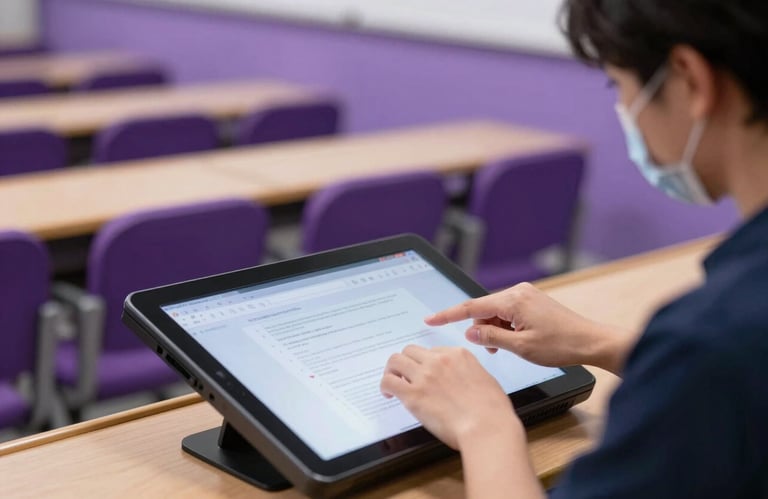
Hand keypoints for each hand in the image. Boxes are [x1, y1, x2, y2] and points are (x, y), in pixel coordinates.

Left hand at [380, 345, 521, 449]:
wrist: (487, 427)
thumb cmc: (492, 410)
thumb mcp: (484, 379)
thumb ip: (467, 374)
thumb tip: (458, 381)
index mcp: (458, 355)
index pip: (432, 351)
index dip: (425, 363)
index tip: (424, 373)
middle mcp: (439, 360)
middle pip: (411, 351)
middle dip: (406, 363)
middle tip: (405, 376)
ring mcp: (424, 376)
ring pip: (396, 361)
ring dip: (392, 371)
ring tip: (393, 383)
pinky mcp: (413, 394)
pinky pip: (389, 381)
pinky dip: (385, 386)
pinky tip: (388, 395)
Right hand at [426, 282, 633, 375]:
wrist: (591, 342)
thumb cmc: (561, 345)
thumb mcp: (520, 347)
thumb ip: (491, 337)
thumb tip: (470, 331)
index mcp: (513, 300)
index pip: (471, 307)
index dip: (448, 315)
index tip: (430, 319)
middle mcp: (518, 292)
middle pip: (484, 309)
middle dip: (480, 329)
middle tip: (488, 350)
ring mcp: (526, 295)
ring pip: (496, 312)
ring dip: (493, 330)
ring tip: (504, 348)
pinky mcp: (532, 301)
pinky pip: (508, 312)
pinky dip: (504, 327)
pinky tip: (511, 341)